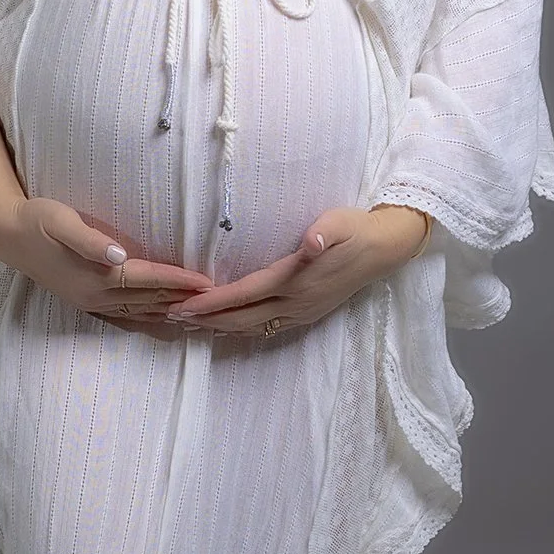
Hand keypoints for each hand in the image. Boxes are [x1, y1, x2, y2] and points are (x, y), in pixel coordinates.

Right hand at [0, 197, 215, 338]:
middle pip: (149, 301)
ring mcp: (91, 302)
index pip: (147, 280)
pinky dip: (149, 318)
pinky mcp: (86, 301)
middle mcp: (96, 296)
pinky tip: (162, 320)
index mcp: (95, 276)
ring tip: (199, 315)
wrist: (8, 235)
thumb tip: (120, 255)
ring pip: (140, 312)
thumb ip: (90, 239)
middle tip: (217, 302)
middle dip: (183, 300)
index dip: (178, 280)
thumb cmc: (38, 220)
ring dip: (170, 313)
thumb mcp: (61, 222)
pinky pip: (126, 315)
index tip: (206, 282)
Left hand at [162, 205, 428, 337]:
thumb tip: (312, 241)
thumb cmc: (354, 228)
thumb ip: (324, 233)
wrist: (384, 249)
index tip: (184, 305)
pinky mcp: (307, 314)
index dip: (212, 303)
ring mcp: (301, 312)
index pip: (244, 294)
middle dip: (205, 321)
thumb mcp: (340, 223)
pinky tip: (228, 329)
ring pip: (252, 328)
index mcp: (295, 280)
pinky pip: (267, 328)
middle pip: (242, 318)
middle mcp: (295, 302)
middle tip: (170, 318)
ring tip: (189, 327)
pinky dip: (241, 330)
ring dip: (220, 328)